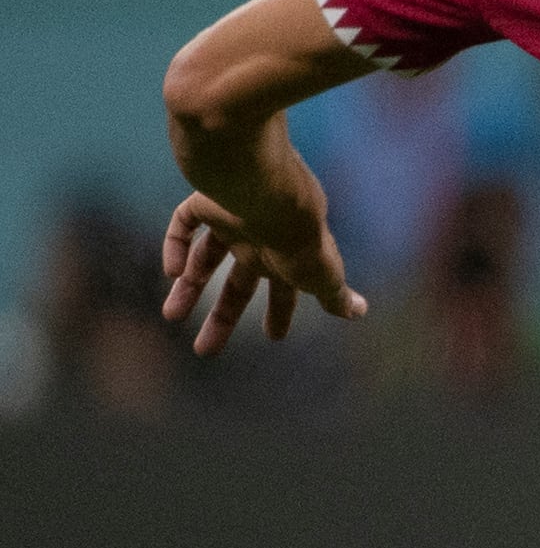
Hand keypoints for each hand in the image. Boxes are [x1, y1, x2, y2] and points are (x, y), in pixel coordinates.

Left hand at [160, 186, 366, 354]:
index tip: (273, 337)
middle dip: (222, 318)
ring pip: (203, 258)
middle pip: (237, 285)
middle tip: (205, 351)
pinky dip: (173, 247)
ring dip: (187, 288)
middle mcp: (258, 241)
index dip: (279, 313)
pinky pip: (183, 224)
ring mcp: (231, 221)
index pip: (282, 290)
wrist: (271, 196)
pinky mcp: (206, 203)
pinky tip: (170, 270)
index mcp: (286, 258)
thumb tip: (360, 311)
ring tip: (170, 316)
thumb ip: (335, 295)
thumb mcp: (323, 275)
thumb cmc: (299, 241)